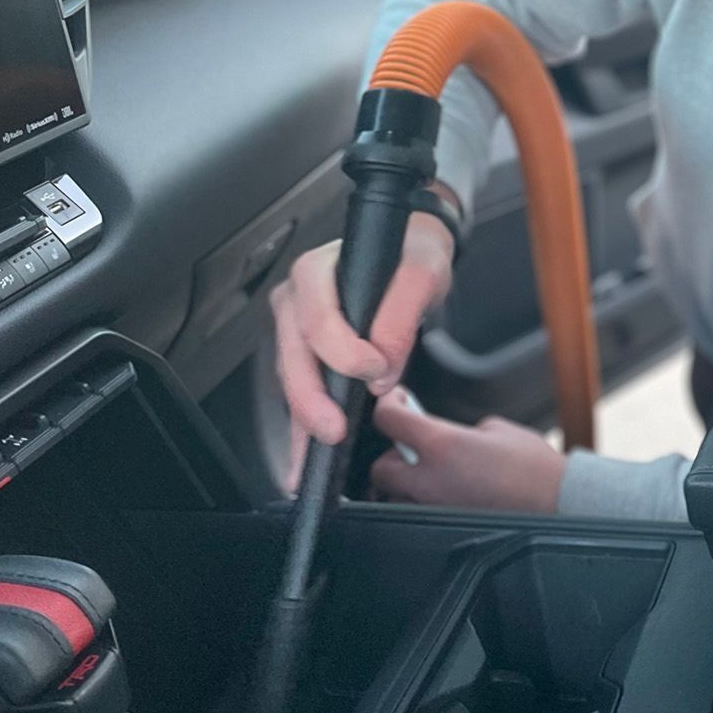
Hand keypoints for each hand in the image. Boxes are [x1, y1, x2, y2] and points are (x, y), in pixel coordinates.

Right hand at [273, 209, 455, 449]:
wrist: (411, 250)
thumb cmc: (410, 254)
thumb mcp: (420, 272)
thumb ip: (401, 314)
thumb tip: (383, 367)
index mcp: (316, 271)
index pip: (317, 319)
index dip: (343, 351)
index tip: (376, 370)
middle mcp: (296, 299)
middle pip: (293, 356)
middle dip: (311, 400)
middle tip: (333, 431)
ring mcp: (296, 327)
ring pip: (292, 379)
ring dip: (303, 420)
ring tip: (309, 462)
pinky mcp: (308, 352)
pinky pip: (303, 389)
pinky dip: (305, 423)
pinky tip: (305, 455)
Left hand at [369, 390, 566, 512]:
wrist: (558, 503)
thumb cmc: (534, 467)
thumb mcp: (495, 429)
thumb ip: (459, 430)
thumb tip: (444, 437)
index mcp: (443, 446)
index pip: (390, 420)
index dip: (389, 405)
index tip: (397, 401)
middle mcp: (430, 481)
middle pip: (381, 467)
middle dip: (392, 453)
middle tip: (412, 444)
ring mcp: (435, 509)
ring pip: (396, 497)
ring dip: (406, 482)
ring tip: (431, 473)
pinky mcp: (443, 528)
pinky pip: (418, 513)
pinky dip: (424, 502)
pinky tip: (445, 493)